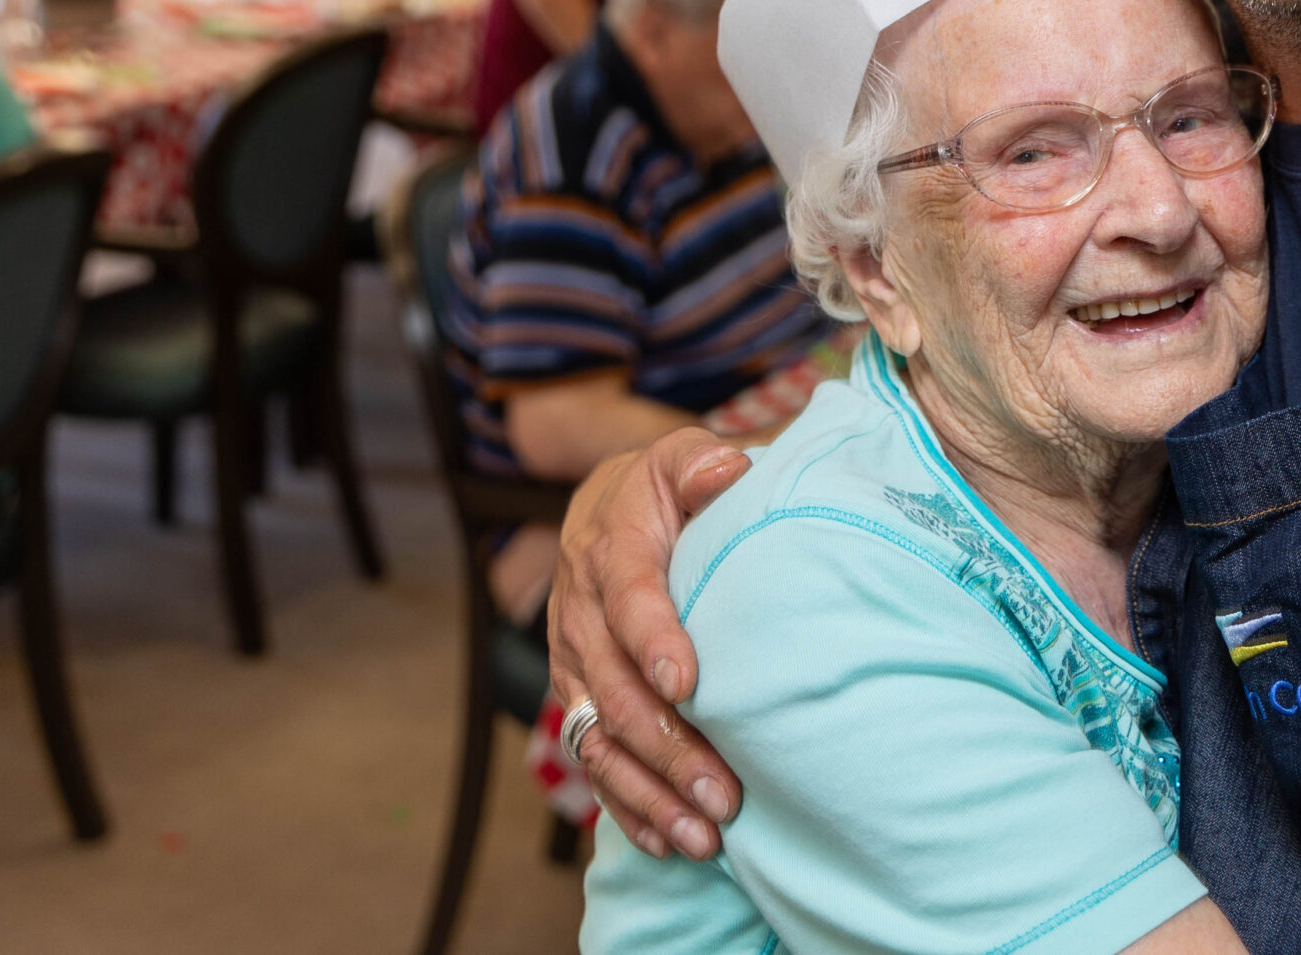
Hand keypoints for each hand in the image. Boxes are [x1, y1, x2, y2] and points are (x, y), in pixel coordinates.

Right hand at [548, 428, 750, 860]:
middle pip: (616, 690)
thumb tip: (726, 469)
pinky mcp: (576, 697)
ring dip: (649, 792)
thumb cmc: (661, 488)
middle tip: (723, 791)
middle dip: (667, 746)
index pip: (629, 598)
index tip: (687, 681)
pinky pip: (593, 759)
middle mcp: (582, 614)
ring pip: (601, 738)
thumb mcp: (678, 458)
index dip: (654, 638)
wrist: (602, 508)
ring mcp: (574, 663)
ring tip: (703, 836)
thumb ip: (700, 462)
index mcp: (612, 550)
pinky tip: (668, 841)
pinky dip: (627, 805)